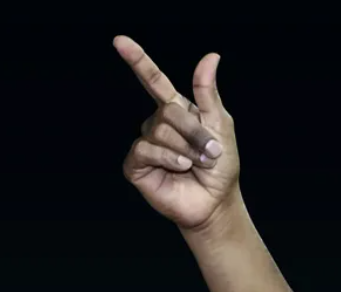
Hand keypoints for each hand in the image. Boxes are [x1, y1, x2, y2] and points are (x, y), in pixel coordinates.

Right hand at [116, 35, 238, 229]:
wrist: (215, 201)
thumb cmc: (220, 166)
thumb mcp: (220, 125)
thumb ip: (209, 93)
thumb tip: (211, 56)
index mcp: (177, 110)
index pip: (153, 80)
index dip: (137, 60)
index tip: (120, 41)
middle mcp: (157, 124)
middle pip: (168, 111)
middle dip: (195, 132)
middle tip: (210, 151)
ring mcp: (146, 143)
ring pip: (159, 131)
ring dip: (186, 149)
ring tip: (196, 164)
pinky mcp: (137, 165)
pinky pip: (147, 150)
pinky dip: (170, 159)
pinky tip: (181, 168)